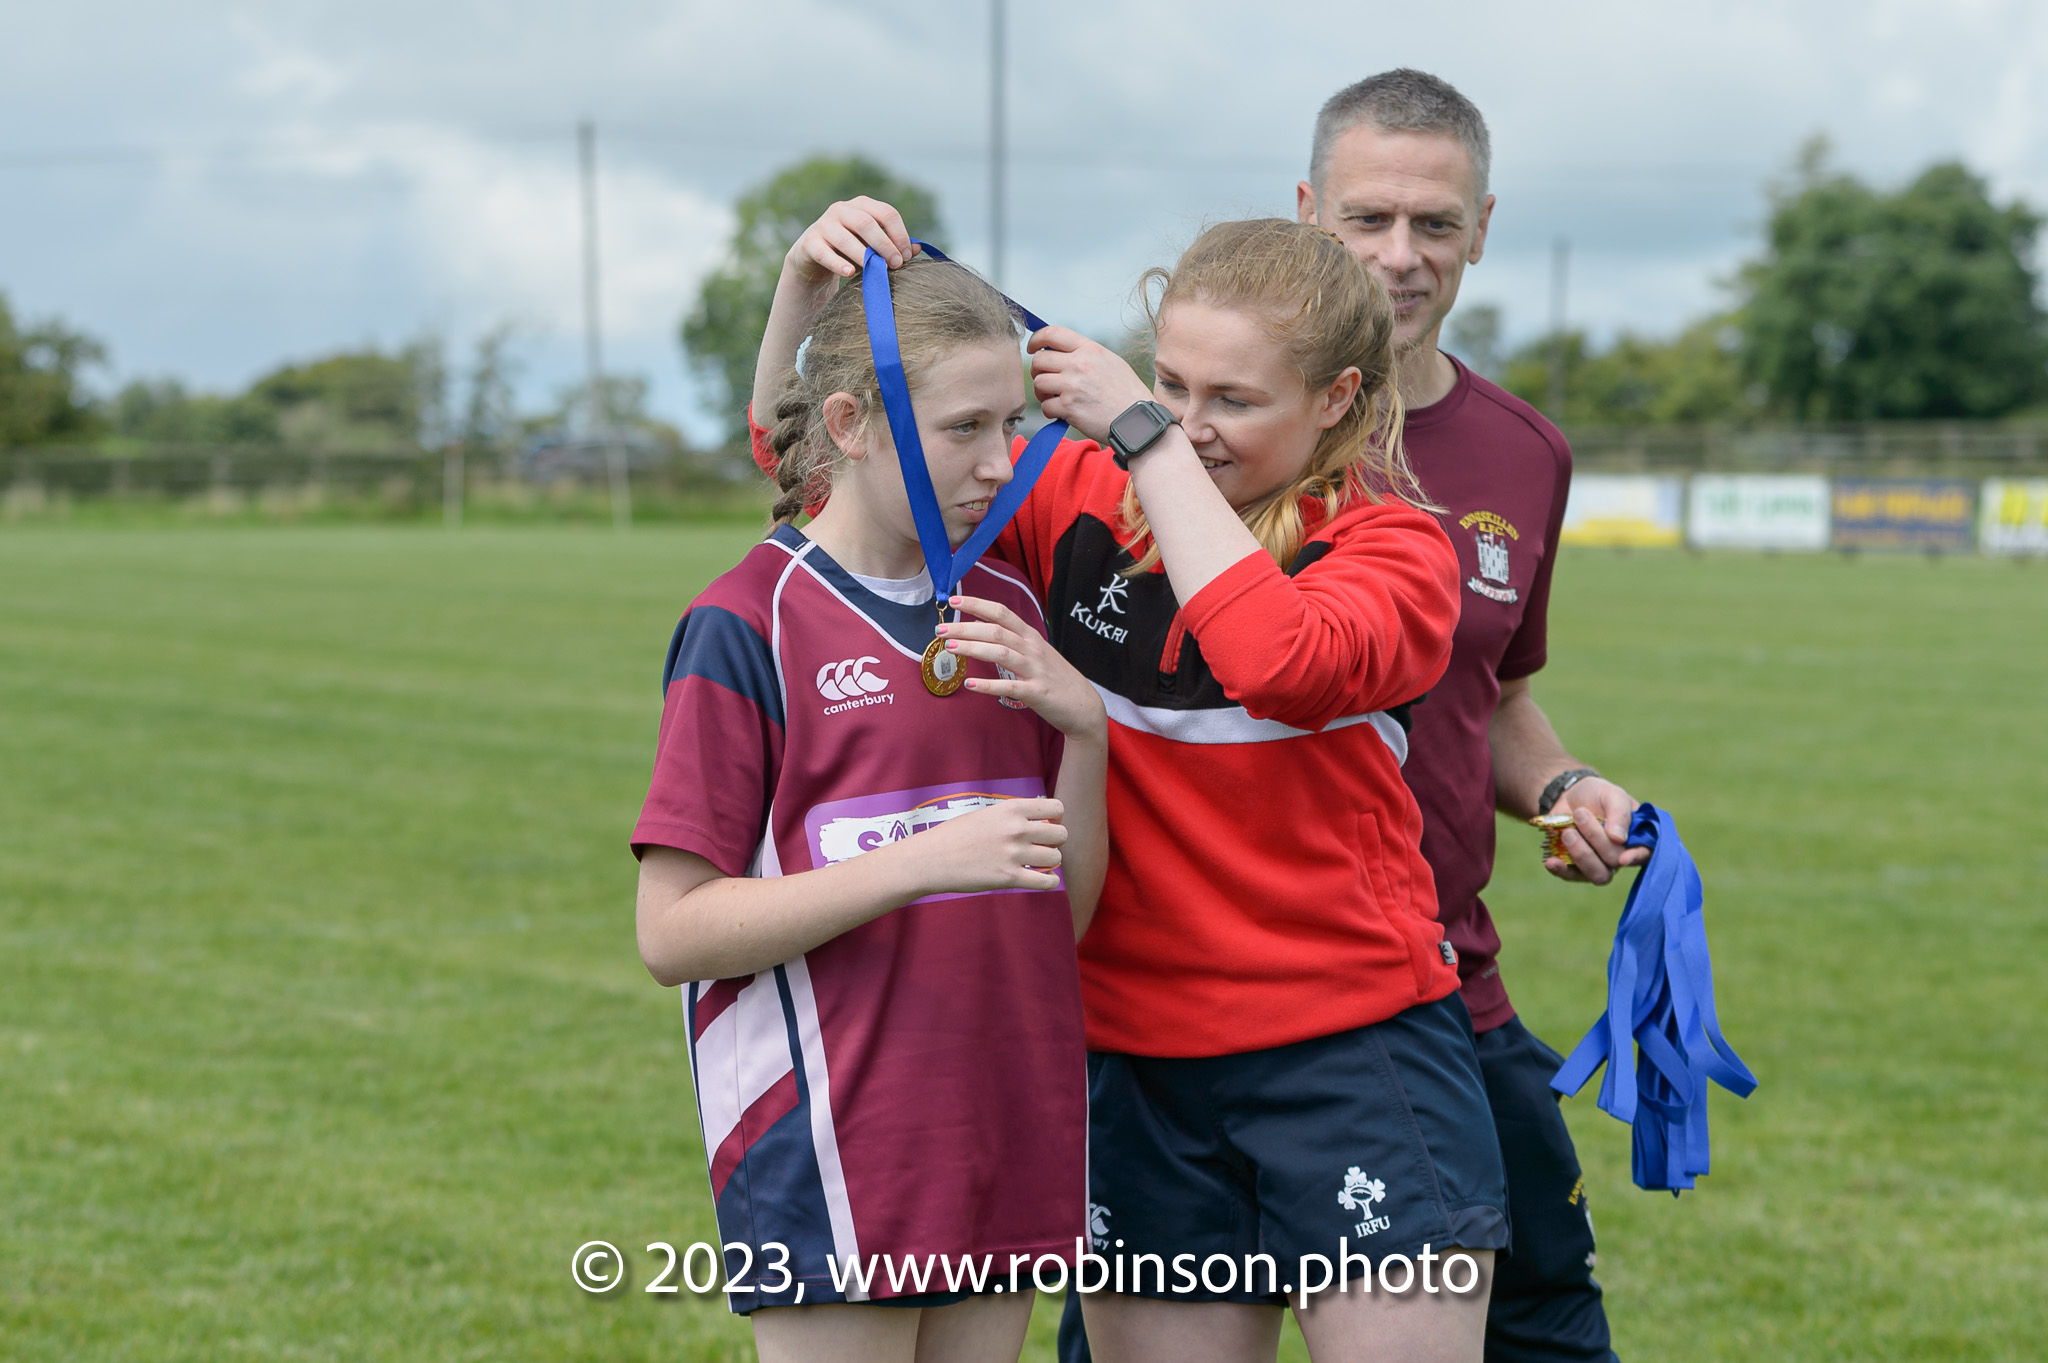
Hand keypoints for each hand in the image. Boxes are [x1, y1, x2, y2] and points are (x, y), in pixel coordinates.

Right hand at [784, 197, 918, 285]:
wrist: (814, 256)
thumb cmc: (851, 249)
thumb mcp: (872, 244)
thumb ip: (893, 245)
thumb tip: (918, 248)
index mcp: (862, 205)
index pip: (886, 213)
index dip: (899, 234)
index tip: (906, 256)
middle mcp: (842, 209)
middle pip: (866, 223)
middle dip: (884, 245)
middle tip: (895, 264)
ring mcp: (824, 224)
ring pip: (845, 238)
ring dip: (864, 255)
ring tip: (876, 270)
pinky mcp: (810, 242)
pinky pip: (824, 253)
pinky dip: (838, 263)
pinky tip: (850, 273)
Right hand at [915, 797, 1068, 894]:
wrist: (931, 859)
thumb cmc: (956, 836)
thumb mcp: (987, 814)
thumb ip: (1014, 816)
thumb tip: (1043, 823)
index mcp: (1011, 809)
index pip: (1056, 808)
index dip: (1056, 819)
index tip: (1047, 827)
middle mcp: (1016, 829)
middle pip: (1061, 834)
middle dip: (1054, 842)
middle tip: (1039, 848)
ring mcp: (1013, 854)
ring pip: (1056, 858)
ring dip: (1049, 862)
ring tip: (1035, 864)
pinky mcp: (1009, 878)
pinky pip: (1047, 882)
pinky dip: (1049, 882)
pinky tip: (1040, 879)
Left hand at [939, 594, 1107, 741]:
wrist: (1084, 706)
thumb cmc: (1056, 678)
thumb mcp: (1037, 653)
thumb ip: (1013, 641)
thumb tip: (983, 628)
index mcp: (1031, 636)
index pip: (1001, 613)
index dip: (978, 604)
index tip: (954, 600)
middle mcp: (1032, 649)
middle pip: (995, 631)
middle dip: (965, 628)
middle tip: (940, 630)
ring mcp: (1035, 670)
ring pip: (1000, 653)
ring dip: (972, 649)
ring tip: (950, 648)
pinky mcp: (1036, 693)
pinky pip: (1009, 686)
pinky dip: (988, 685)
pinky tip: (970, 685)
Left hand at [1028, 326, 1155, 443]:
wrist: (1137, 421)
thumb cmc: (1127, 394)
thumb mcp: (1111, 363)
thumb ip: (1087, 355)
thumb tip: (1061, 353)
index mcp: (1090, 350)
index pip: (1052, 333)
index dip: (1036, 340)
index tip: (1032, 348)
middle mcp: (1079, 364)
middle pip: (1039, 360)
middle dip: (1037, 371)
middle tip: (1045, 380)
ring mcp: (1073, 386)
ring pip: (1039, 383)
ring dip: (1042, 393)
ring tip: (1053, 398)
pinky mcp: (1069, 408)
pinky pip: (1045, 406)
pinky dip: (1050, 411)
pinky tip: (1061, 413)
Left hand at [1542, 778, 1649, 884]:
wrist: (1568, 795)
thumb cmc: (1597, 794)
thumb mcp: (1612, 794)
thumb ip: (1619, 813)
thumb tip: (1619, 839)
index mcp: (1637, 838)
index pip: (1645, 854)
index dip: (1636, 858)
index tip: (1623, 858)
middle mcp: (1621, 856)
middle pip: (1614, 861)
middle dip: (1596, 838)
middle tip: (1580, 814)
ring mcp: (1600, 864)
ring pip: (1597, 874)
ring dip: (1581, 855)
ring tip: (1567, 832)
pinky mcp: (1577, 868)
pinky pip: (1572, 876)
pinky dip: (1561, 870)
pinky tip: (1551, 861)